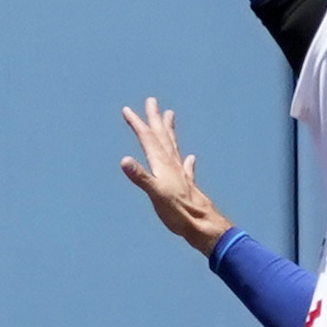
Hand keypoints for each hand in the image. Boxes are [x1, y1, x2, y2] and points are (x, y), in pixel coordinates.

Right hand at [118, 98, 233, 258]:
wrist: (202, 225)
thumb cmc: (178, 212)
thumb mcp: (155, 194)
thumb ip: (140, 177)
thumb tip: (124, 160)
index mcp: (162, 165)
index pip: (147, 139)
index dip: (137, 124)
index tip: (127, 110)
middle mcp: (172, 165)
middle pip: (162, 137)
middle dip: (154, 119)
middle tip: (151, 101)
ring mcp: (181, 175)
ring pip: (173, 146)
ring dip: (169, 131)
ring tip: (170, 116)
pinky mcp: (187, 186)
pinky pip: (186, 168)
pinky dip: (187, 160)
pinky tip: (191, 158)